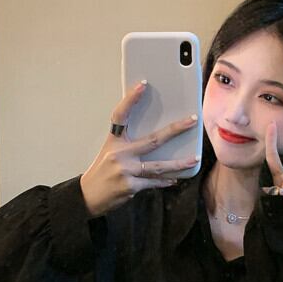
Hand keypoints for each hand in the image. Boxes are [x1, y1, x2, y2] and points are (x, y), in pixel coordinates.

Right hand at [80, 81, 200, 216]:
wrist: (89, 196)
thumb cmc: (102, 171)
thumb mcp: (110, 152)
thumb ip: (128, 144)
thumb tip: (155, 139)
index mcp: (114, 141)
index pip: (121, 115)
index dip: (130, 99)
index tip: (143, 85)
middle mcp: (119, 154)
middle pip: (153, 140)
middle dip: (175, 129)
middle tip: (192, 121)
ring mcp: (125, 170)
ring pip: (158, 166)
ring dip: (178, 164)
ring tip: (194, 159)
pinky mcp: (130, 186)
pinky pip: (153, 182)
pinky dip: (165, 181)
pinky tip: (174, 179)